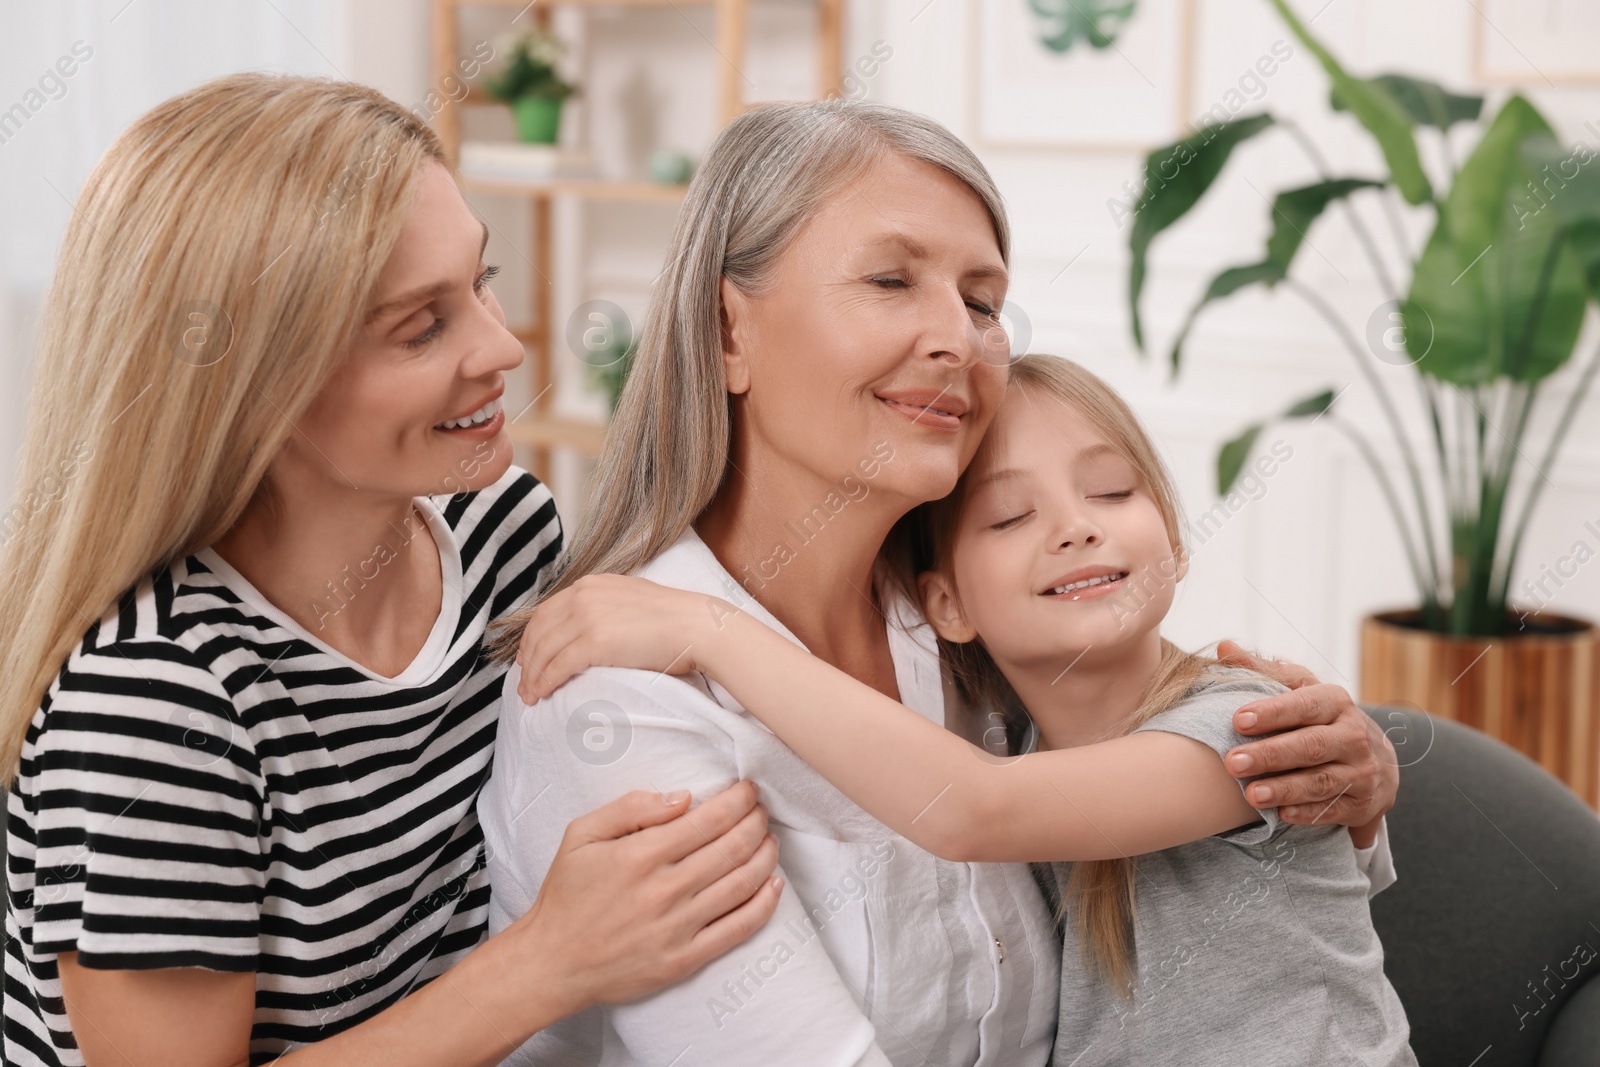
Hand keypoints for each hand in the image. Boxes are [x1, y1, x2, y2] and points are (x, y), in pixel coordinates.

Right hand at [506, 781, 781, 1019]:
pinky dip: (764, 905)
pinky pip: (737, 930)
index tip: (749, 790)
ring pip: (742, 884)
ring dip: (766, 856)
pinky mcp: (684, 960)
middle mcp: (664, 890)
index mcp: (640, 855)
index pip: (709, 820)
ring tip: (770, 839)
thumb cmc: (567, 895)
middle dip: (756, 822)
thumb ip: (631, 808)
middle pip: (732, 847)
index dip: (739, 800)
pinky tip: (774, 886)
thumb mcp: (582, 835)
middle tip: (762, 810)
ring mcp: (677, 928)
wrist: (552, 962)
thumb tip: (683, 798)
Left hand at [515, 574, 741, 703]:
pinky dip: (544, 682)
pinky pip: (557, 665)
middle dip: (526, 659)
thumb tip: (590, 627)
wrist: (697, 626)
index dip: (531, 638)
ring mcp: (587, 617)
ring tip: (529, 695)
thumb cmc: (674, 620)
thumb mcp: (631, 598)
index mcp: (590, 584)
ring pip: (543, 650)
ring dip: (532, 676)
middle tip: (524, 681)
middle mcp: (583, 596)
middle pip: (538, 631)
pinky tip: (541, 694)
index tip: (528, 657)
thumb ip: (605, 606)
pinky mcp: (594, 642)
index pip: (545, 611)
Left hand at [1215, 640, 1398, 827]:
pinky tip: (1280, 814)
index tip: (1237, 720)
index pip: (1304, 704)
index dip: (1272, 712)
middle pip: (1310, 746)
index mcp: (1336, 702)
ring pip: (1321, 781)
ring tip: (1251, 794)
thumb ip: (1263, 672)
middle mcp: (1353, 735)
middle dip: (1270, 755)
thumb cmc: (1321, 719)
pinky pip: (1332, 810)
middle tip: (1232, 763)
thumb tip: (1223, 647)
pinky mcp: (1361, 804)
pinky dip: (1306, 813)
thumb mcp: (1300, 690)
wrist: (1376, 760)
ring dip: (1284, 789)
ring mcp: (1361, 771)